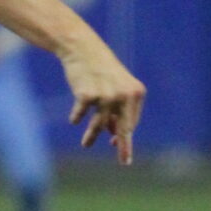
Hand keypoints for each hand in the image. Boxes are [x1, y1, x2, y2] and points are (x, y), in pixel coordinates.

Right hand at [60, 35, 144, 165]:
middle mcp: (124, 95)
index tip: (118, 148)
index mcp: (136, 92)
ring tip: (86, 144)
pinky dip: (77, 117)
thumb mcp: (114, 88)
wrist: (82, 49)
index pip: (132, 122)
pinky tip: (75, 119)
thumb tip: (115, 136)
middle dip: (123, 147)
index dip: (124, 136)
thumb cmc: (99, 70)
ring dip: (92, 136)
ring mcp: (106, 95)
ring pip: (100, 125)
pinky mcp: (87, 95)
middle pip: (124, 128)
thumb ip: (118, 111)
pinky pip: (81, 115)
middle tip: (124, 161)